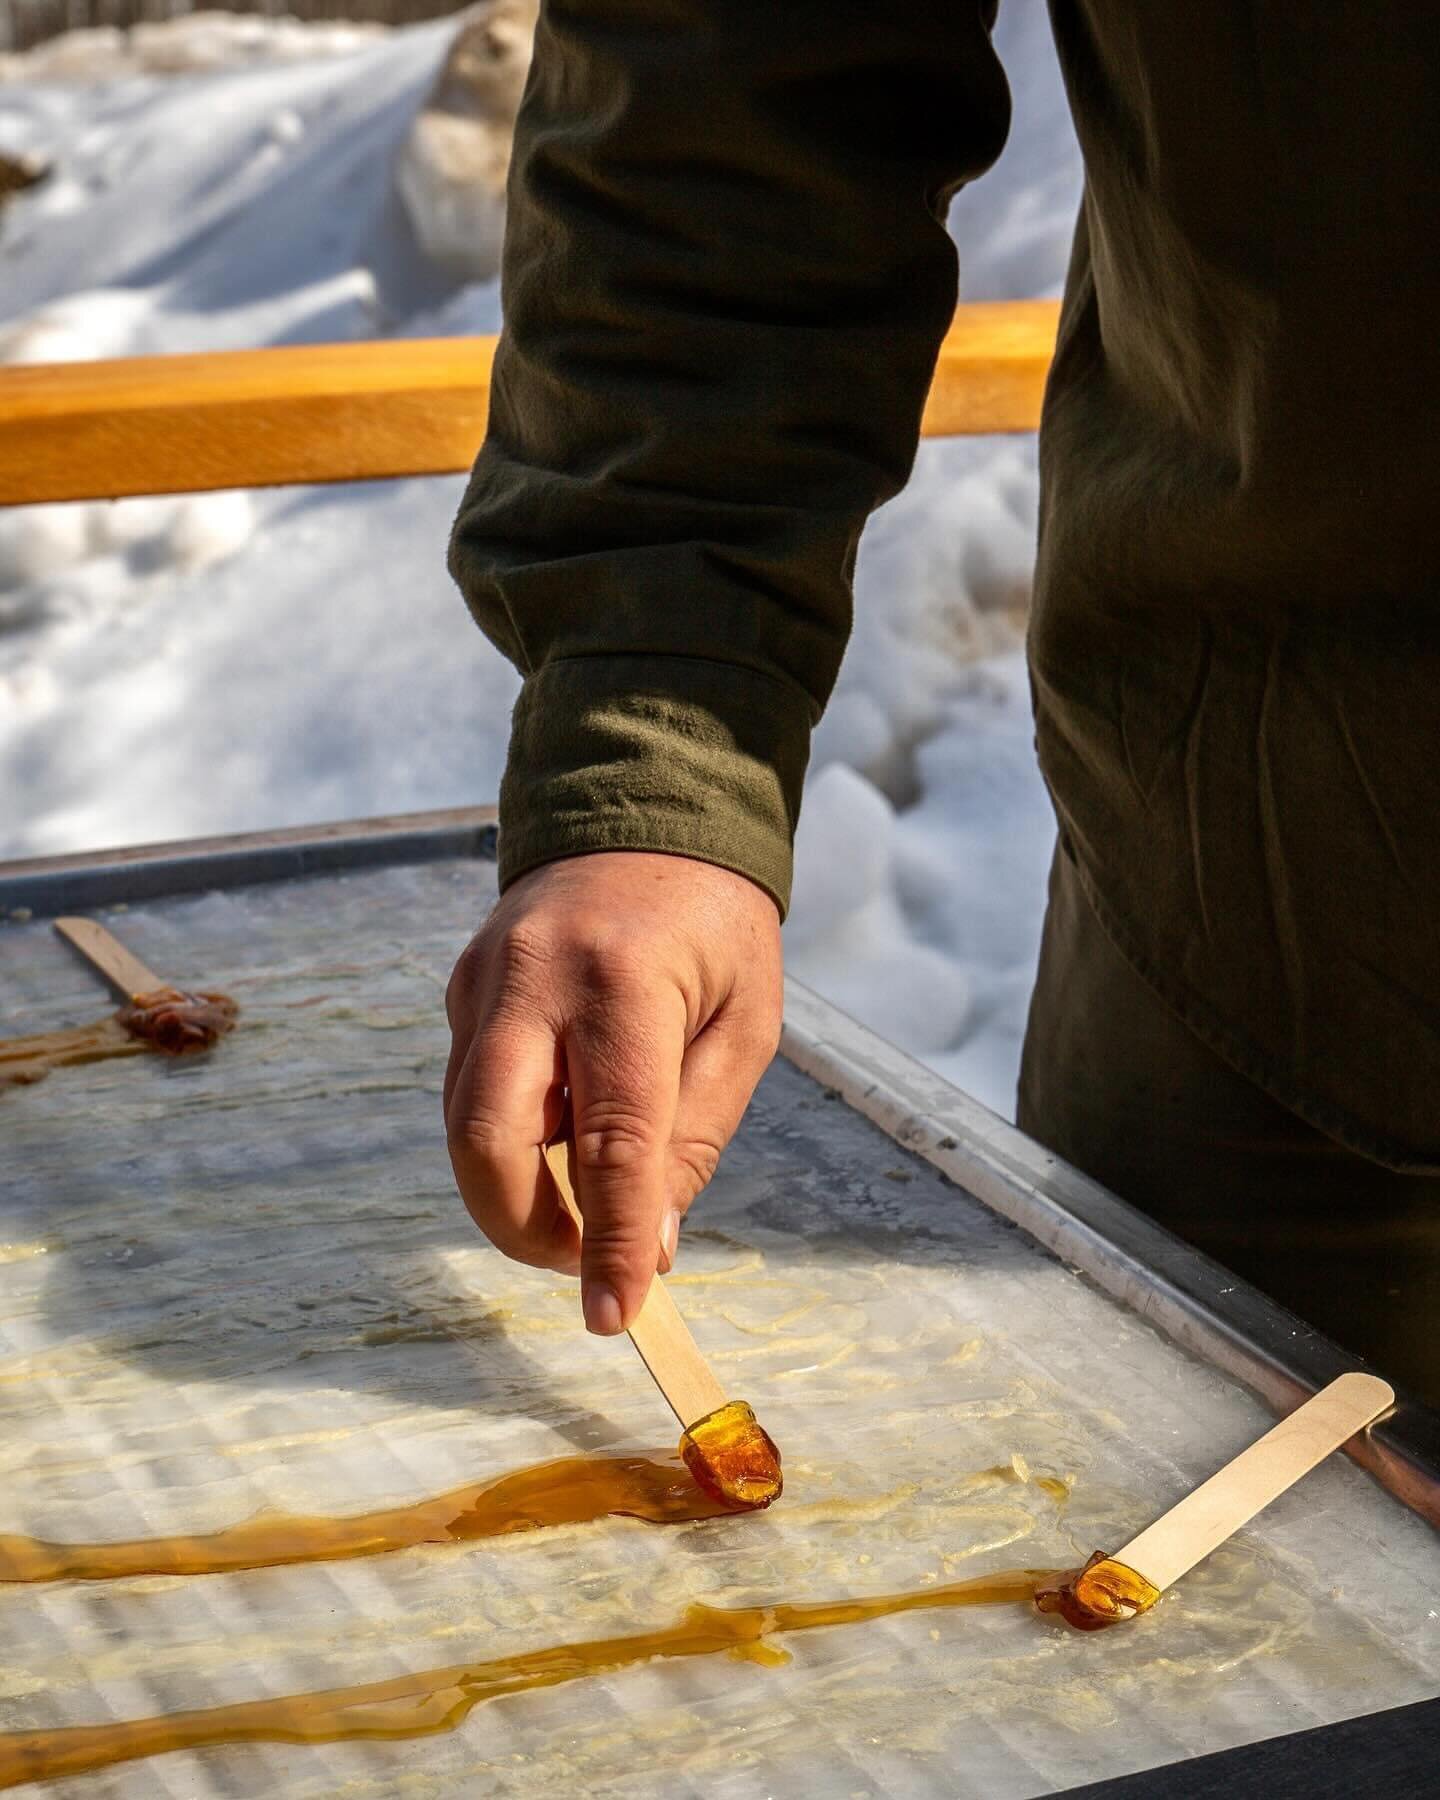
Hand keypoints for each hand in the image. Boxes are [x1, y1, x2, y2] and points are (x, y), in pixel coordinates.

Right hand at [444, 851, 783, 1333]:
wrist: (643, 815)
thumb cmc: (713, 927)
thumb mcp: (745, 1025)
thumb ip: (695, 1134)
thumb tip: (649, 1243)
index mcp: (625, 984)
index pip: (612, 1142)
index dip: (611, 1241)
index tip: (617, 1314)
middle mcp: (534, 979)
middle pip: (487, 1140)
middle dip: (522, 1229)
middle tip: (581, 1262)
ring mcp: (483, 981)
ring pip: (465, 1123)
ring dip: (515, 1190)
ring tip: (586, 1201)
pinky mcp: (461, 987)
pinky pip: (469, 1088)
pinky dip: (509, 1137)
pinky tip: (561, 1131)